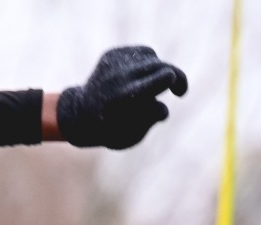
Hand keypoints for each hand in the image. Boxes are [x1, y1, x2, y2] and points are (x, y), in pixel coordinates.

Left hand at [57, 45, 187, 149]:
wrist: (80, 115)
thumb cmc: (111, 130)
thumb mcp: (130, 135)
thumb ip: (149, 120)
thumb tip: (162, 109)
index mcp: (125, 97)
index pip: (159, 79)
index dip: (174, 79)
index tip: (178, 89)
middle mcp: (119, 77)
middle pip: (160, 67)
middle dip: (175, 78)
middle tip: (180, 91)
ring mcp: (113, 63)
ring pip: (152, 57)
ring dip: (158, 71)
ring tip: (152, 88)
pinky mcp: (112, 54)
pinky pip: (142, 53)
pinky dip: (147, 64)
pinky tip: (142, 77)